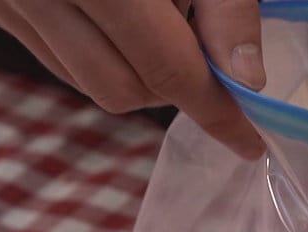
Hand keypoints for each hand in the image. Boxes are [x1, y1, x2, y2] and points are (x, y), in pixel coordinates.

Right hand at [0, 0, 264, 158]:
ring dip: (138, 67)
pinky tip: (118, 7)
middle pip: (125, 90)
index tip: (249, 142)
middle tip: (201, 36)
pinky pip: (58, 57)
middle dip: (176, 83)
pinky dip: (101, 49)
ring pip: (89, 82)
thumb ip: (226, 7)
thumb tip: (246, 80)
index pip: (166, 69)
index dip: (215, 112)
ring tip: (154, 8)